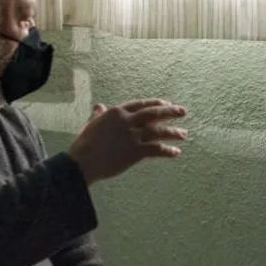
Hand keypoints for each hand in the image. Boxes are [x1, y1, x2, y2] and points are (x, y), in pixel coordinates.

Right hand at [68, 99, 187, 183]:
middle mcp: (127, 121)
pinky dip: (168, 150)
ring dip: (173, 132)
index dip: (156, 103)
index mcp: (117, 112)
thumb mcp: (91, 124)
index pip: (141, 104)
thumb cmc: (84, 144)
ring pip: (158, 131)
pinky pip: (156, 149)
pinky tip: (176, 152)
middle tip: (183, 111)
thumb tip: (99, 106)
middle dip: (171, 111)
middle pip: (154, 113)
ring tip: (183, 134)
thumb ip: (99, 114)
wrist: (82, 162)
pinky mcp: (135, 151)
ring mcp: (132, 136)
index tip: (167, 103)